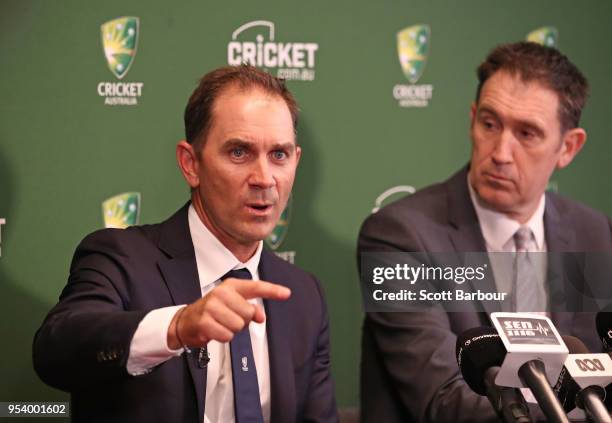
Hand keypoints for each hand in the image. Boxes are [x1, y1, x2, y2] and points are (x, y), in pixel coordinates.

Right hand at [167, 278, 290, 348]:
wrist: (186, 321)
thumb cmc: (213, 312)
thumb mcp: (232, 305)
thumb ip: (250, 309)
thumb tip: (261, 317)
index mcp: (231, 286)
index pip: (255, 286)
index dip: (272, 290)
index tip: (287, 293)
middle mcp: (221, 293)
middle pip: (249, 313)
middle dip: (242, 321)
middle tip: (228, 319)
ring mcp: (212, 306)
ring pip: (239, 326)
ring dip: (232, 330)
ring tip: (221, 324)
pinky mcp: (205, 321)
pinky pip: (227, 336)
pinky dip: (223, 337)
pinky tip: (214, 331)